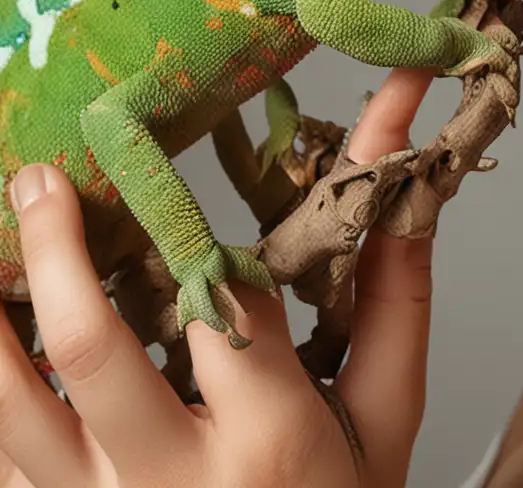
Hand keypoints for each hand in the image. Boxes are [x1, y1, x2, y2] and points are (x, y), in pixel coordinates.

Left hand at [0, 67, 438, 486]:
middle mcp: (171, 479)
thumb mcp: (387, 415)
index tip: (148, 142)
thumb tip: (409, 185)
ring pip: (13, 411)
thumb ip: (395, 297)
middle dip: (55, 253)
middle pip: (91, 350)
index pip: (223, 302)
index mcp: (269, 437)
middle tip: (38, 177)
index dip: (182, 215)